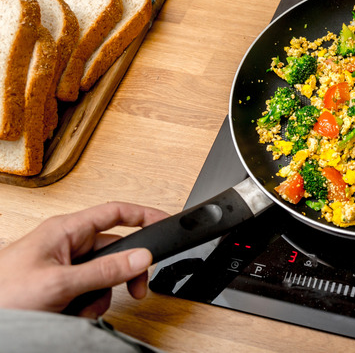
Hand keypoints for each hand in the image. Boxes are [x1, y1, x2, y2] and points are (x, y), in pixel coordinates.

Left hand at [0, 202, 167, 318]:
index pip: (114, 213)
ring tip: (79, 308)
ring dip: (99, 297)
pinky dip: (86, 306)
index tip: (165, 222)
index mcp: (65, 230)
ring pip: (103, 277)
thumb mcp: (61, 282)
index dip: (143, 215)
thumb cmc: (2, 293)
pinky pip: (89, 293)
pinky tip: (70, 313)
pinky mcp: (60, 287)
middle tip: (135, 290)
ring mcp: (63, 267)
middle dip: (121, 276)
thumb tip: (141, 257)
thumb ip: (105, 270)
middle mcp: (66, 245)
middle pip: (114, 252)